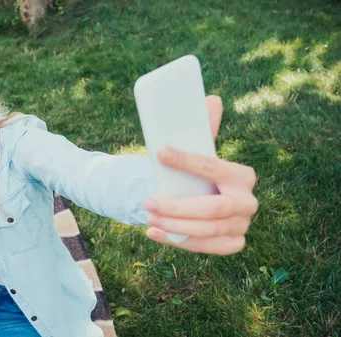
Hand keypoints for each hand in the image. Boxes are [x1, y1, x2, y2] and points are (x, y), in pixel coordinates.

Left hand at [144, 96, 258, 254]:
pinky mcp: (232, 244)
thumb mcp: (199, 151)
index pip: (213, 168)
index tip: (160, 152)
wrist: (201, 199)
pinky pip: (205, 247)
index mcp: (242, 175)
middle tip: (148, 201)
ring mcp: (242, 226)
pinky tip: (153, 232)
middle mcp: (248, 202)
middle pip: (212, 209)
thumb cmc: (197, 174)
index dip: (186, 160)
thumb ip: (204, 128)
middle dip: (177, 207)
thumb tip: (211, 99)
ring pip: (207, 230)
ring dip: (173, 225)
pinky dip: (176, 241)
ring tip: (148, 216)